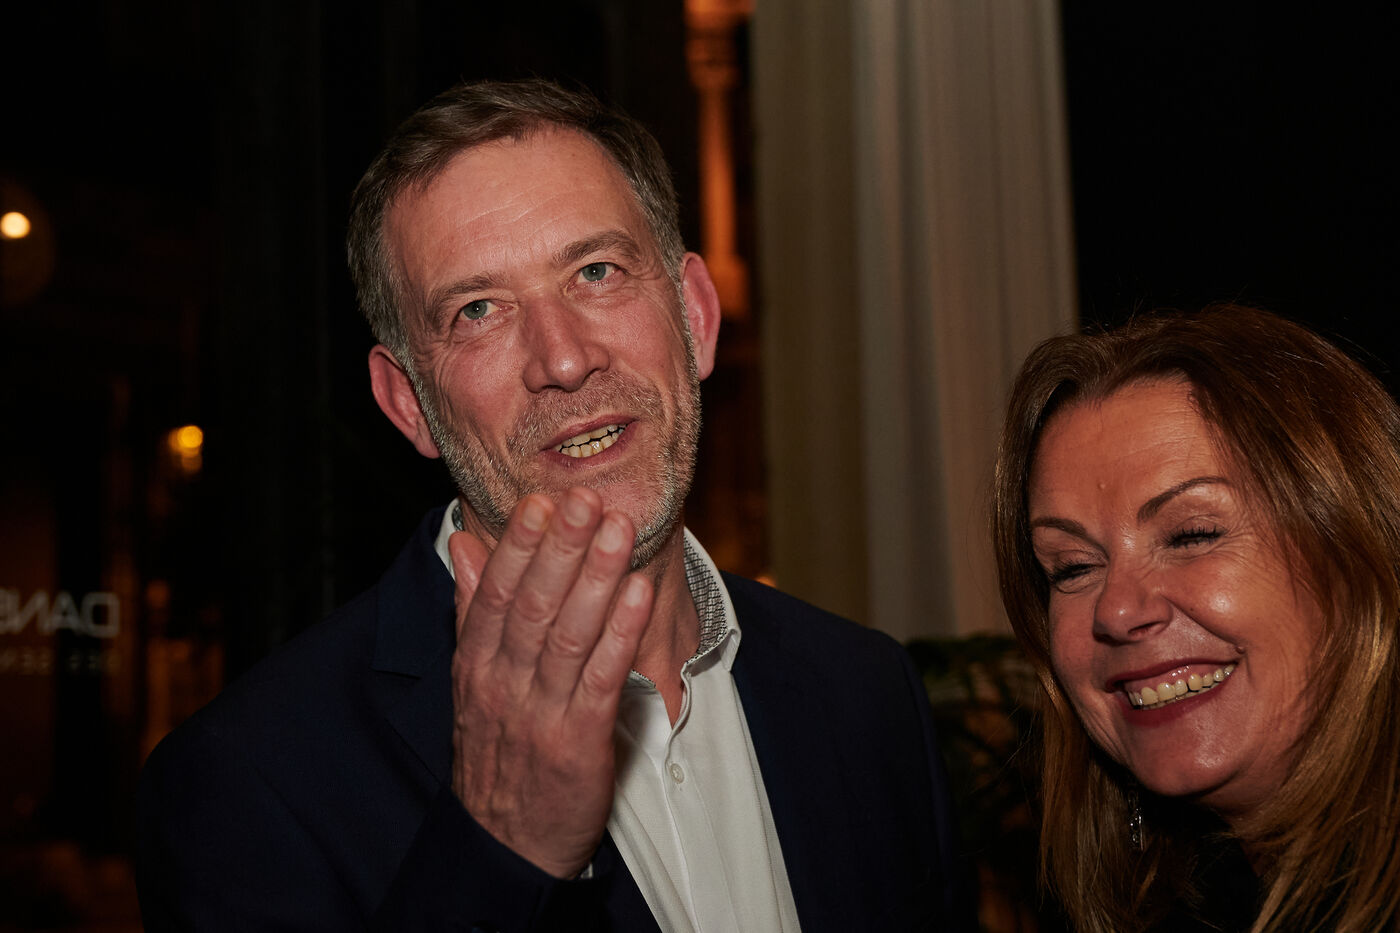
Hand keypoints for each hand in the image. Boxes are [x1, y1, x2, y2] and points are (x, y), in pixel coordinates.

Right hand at [447, 488, 652, 877]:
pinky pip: (600, 679)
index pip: (496, 594)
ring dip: (596, 579)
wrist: (504, 845)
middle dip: (562, 548)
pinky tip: (637, 595)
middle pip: (533, 606)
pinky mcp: (578, 742)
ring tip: (619, 531)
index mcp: (476, 666)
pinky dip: (619, 634)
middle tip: (586, 499)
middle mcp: (504, 684)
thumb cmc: (497, 753)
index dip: (519, 545)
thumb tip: (465, 545)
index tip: (542, 501)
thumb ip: (472, 611)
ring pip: (568, 635)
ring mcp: (540, 713)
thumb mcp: (471, 681)